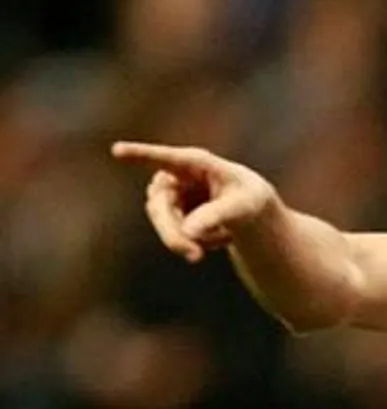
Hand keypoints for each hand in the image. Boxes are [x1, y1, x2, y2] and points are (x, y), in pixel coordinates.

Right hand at [111, 142, 279, 262]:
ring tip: (224, 238)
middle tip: (195, 258)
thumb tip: (189, 232)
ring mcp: (166, 195)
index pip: (166, 158)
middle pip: (159, 207)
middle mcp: (174, 176)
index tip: (117, 150)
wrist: (246, 210)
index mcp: (195, 162)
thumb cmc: (247, 199)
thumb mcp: (242, 207)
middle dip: (174, 235)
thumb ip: (217, 216)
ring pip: (164, 224)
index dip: (141, 154)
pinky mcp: (166, 213)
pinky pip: (175, 235)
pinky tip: (215, 236)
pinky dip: (196, 242)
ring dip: (191, 240)